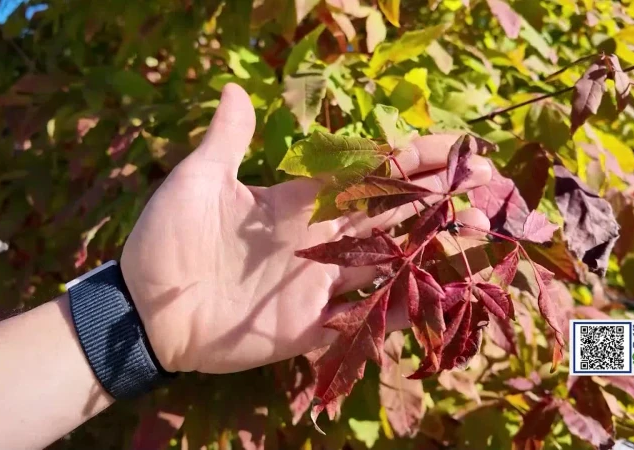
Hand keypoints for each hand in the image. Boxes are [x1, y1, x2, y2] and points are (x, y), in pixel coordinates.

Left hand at [121, 84, 492, 373]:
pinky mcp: (309, 325)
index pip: (365, 175)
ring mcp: (317, 284)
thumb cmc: (167, 240)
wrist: (147, 310)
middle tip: (486, 180)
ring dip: (431, 248)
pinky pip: (363, 317)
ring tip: (478, 233)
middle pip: (389, 215)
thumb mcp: (197, 182)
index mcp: (298, 201)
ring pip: (386, 263)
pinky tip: (438, 299)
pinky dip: (400, 310)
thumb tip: (239, 89)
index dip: (408, 159)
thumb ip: (226, 141)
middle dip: (437, 196)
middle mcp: (318, 240)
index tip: (452, 145)